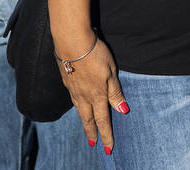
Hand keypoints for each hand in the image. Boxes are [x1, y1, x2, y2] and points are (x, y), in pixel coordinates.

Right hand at [58, 34, 127, 155]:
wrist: (71, 41)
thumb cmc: (95, 55)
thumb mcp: (111, 72)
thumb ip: (115, 92)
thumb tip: (122, 111)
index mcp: (97, 95)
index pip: (103, 120)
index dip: (106, 135)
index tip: (109, 148)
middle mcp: (83, 96)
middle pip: (88, 119)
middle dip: (92, 132)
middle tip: (93, 144)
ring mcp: (73, 89)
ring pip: (79, 110)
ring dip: (84, 121)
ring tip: (86, 127)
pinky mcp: (66, 80)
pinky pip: (73, 99)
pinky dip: (77, 107)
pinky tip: (77, 104)